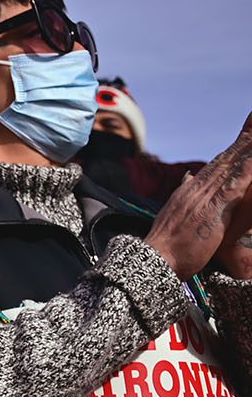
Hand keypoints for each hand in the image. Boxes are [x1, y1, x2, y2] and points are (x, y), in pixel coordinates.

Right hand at [146, 112, 251, 278]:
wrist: (155, 259)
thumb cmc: (165, 244)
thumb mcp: (173, 213)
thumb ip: (183, 193)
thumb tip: (189, 176)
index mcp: (188, 192)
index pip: (214, 167)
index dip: (230, 152)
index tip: (245, 137)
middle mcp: (195, 191)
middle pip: (224, 162)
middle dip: (242, 142)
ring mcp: (203, 200)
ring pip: (230, 170)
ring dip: (246, 151)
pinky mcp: (213, 212)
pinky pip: (234, 189)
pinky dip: (245, 174)